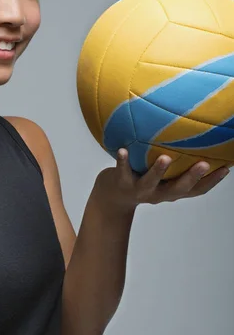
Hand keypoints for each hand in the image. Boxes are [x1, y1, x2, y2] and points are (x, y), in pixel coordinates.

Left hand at [95, 149, 229, 211]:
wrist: (112, 197)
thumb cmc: (144, 178)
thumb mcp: (163, 175)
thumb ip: (178, 162)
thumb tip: (198, 137)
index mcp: (172, 190)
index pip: (197, 189)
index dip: (212, 181)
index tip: (225, 167)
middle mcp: (159, 193)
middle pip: (178, 189)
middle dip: (192, 177)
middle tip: (204, 164)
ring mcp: (140, 189)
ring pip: (150, 182)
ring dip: (158, 171)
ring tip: (165, 158)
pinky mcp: (122, 183)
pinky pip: (122, 171)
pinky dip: (122, 161)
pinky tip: (123, 149)